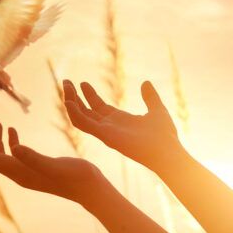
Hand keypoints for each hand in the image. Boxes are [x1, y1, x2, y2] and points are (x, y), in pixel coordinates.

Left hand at [0, 119, 112, 204]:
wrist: (91, 189)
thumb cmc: (76, 177)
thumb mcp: (54, 164)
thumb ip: (33, 157)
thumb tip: (13, 148)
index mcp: (20, 173)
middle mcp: (19, 174)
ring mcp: (27, 172)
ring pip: (2, 155)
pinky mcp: (36, 168)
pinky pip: (15, 155)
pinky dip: (10, 141)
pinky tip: (11, 130)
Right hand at [63, 80, 181, 173]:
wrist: (167, 150)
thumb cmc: (165, 136)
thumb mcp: (157, 110)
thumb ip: (150, 97)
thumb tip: (146, 83)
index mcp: (119, 121)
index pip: (98, 107)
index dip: (89, 95)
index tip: (82, 83)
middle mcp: (109, 127)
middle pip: (85, 110)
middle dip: (75, 96)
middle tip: (66, 82)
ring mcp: (105, 132)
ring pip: (80, 116)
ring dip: (71, 102)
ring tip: (65, 86)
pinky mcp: (104, 135)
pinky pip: (84, 124)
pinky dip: (74, 113)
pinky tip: (69, 102)